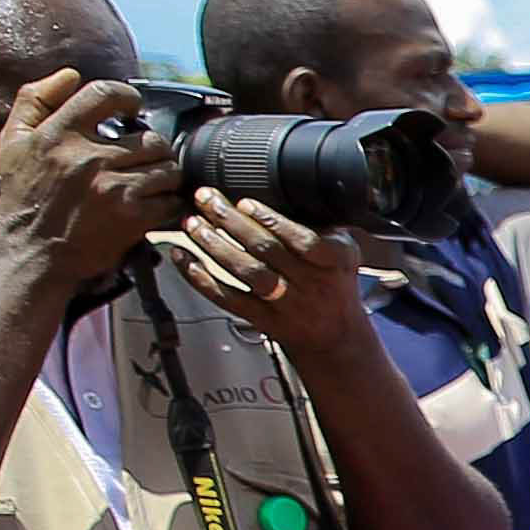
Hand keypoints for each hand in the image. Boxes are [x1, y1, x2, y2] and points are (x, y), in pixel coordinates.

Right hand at [0, 71, 181, 290]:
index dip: (127, 97)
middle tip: (142, 159)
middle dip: (152, 148)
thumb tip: (71, 75)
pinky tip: (153, 206)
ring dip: (163, 175)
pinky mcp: (132, 218)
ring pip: (167, 168)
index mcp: (58, 134)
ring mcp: (113, 188)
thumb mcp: (13, 142)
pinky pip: (171, 200)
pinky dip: (168, 204)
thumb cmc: (22, 197)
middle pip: (150, 138)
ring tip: (147, 183)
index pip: (104, 94)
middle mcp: (87, 158)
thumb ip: (36, 100)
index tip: (133, 107)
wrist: (29, 253)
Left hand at [160, 192, 367, 365]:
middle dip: (231, 220)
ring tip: (192, 223)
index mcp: (334, 262)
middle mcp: (311, 284)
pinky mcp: (263, 320)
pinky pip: (228, 298)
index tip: (245, 202)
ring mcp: (286, 305)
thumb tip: (282, 192)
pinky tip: (184, 258)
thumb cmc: (335, 286)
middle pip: (267, 250)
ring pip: (245, 271)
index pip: (305, 240)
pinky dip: (200, 277)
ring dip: (213, 244)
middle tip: (206, 199)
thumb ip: (321, 227)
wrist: (337, 337)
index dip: (272, 221)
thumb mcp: (345, 254)